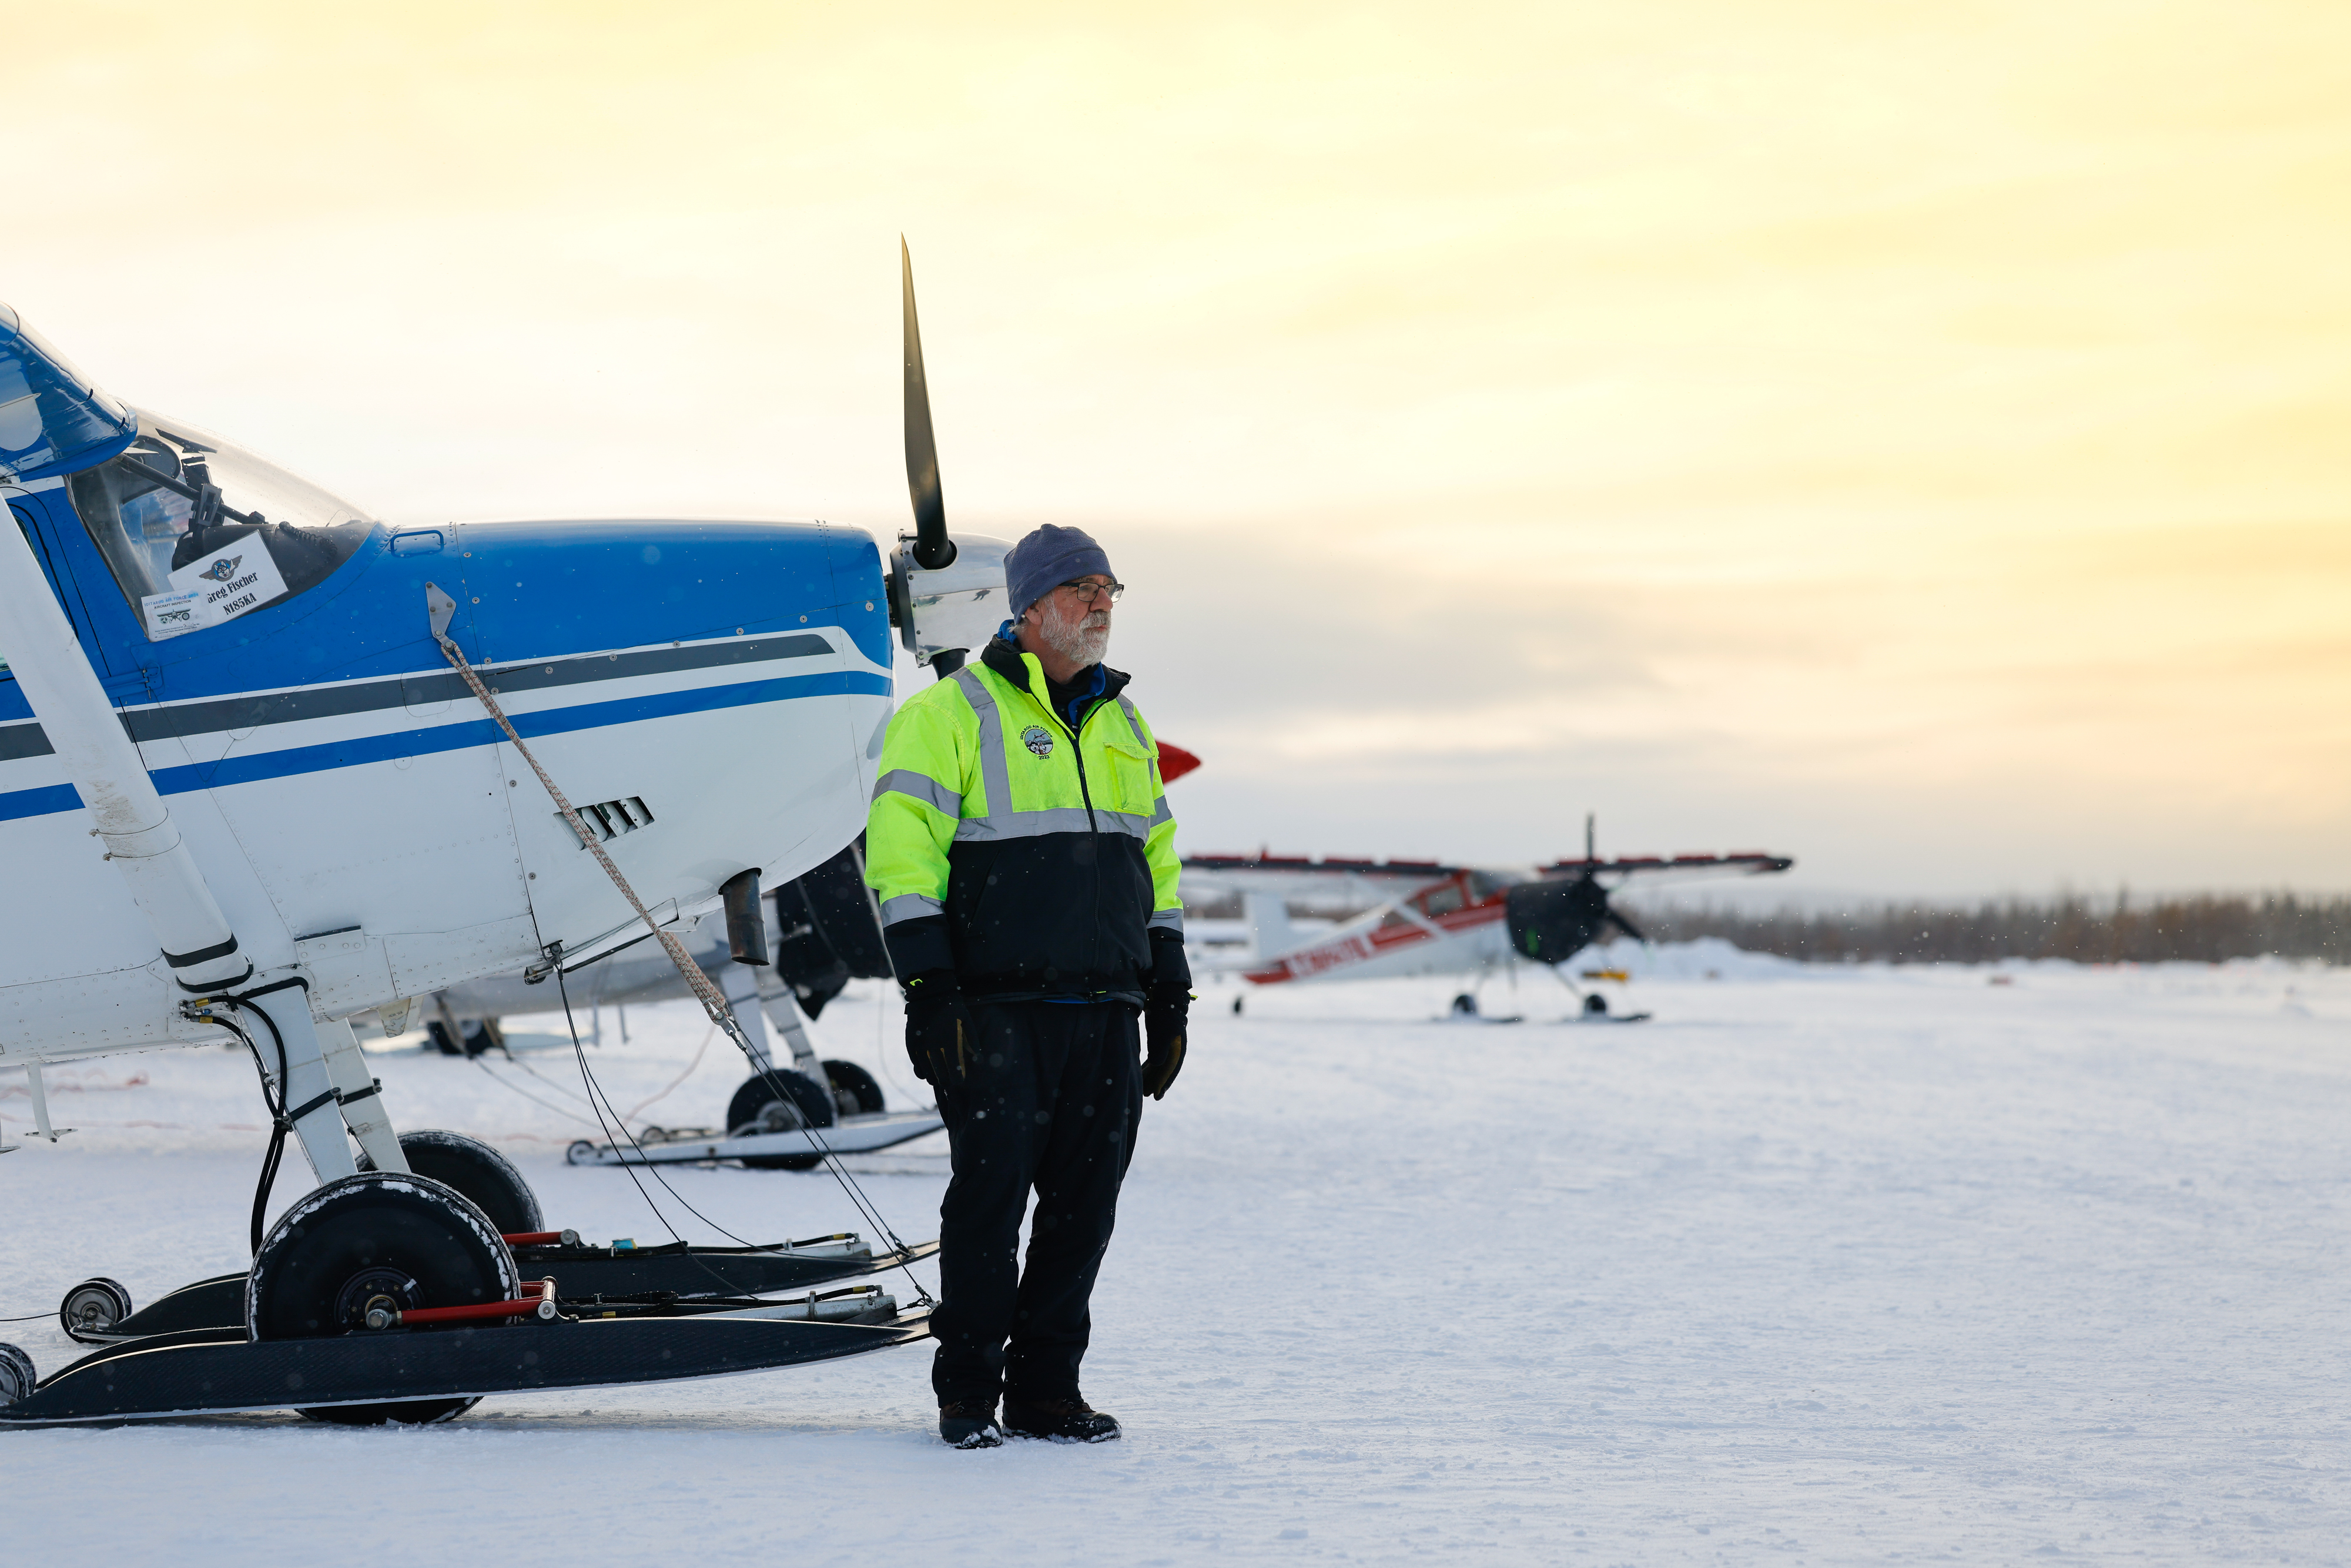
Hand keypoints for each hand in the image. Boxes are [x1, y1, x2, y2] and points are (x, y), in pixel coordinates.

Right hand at [902, 970, 973, 1108]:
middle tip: (949, 1082)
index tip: (960, 1082)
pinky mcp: (910, 1042)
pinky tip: (925, 1072)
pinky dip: (920, 1070)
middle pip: (939, 1075)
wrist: (929, 992)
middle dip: (946, 1081)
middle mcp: (933, 1046)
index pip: (954, 1070)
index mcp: (949, 1041)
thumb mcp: (966, 1020)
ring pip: (925, 1072)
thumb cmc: (952, 1006)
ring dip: (932, 1077)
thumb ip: (972, 1040)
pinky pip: (915, 1063)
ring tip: (937, 1079)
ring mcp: (920, 1045)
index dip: (958, 1080)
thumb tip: (977, 1059)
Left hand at [1142, 982, 1187, 1099]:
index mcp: (1177, 1049)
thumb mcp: (1162, 1031)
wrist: (1165, 996)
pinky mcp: (1159, 1040)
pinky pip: (1154, 1058)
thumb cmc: (1164, 1014)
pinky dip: (1148, 1066)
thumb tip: (1156, 1064)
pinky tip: (1142, 1071)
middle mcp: (1174, 1049)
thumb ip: (1159, 1049)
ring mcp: (1167, 1045)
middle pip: (1164, 1070)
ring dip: (1151, 1076)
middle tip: (1146, 1095)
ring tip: (1143, 1088)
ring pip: (1158, 1065)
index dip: (1163, 1084)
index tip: (1156, 1097)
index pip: (1169, 1070)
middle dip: (1156, 1083)